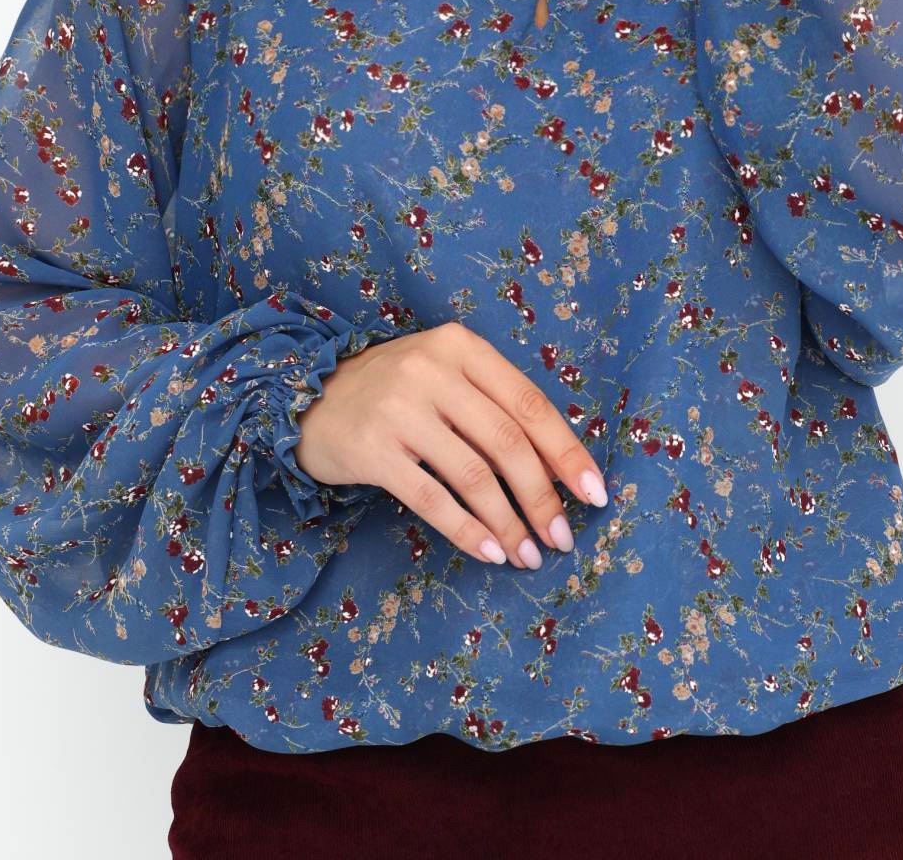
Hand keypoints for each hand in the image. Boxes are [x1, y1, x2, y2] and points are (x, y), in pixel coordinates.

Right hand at [292, 322, 609, 568]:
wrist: (308, 398)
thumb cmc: (395, 392)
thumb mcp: (445, 376)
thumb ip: (493, 406)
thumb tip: (558, 469)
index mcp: (461, 347)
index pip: (529, 403)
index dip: (566, 452)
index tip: (594, 494)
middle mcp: (432, 370)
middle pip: (507, 442)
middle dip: (542, 497)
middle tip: (562, 538)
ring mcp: (400, 409)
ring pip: (473, 474)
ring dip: (509, 522)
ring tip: (528, 555)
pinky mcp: (372, 449)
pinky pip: (431, 498)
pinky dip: (467, 530)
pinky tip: (490, 552)